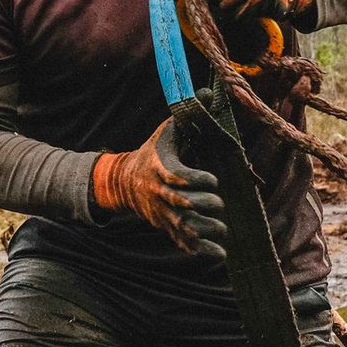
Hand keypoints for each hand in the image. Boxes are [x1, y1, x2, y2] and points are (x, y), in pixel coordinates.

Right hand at [93, 119, 226, 259]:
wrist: (124, 182)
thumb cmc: (153, 153)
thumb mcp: (167, 132)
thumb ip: (188, 115)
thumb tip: (208, 92)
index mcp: (161, 168)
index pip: (178, 176)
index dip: (196, 180)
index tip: (213, 180)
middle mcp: (160, 193)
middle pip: (181, 204)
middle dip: (202, 205)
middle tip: (218, 203)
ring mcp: (163, 213)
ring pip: (183, 226)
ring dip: (204, 230)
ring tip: (222, 229)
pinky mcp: (166, 227)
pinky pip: (182, 242)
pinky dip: (201, 250)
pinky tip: (220, 254)